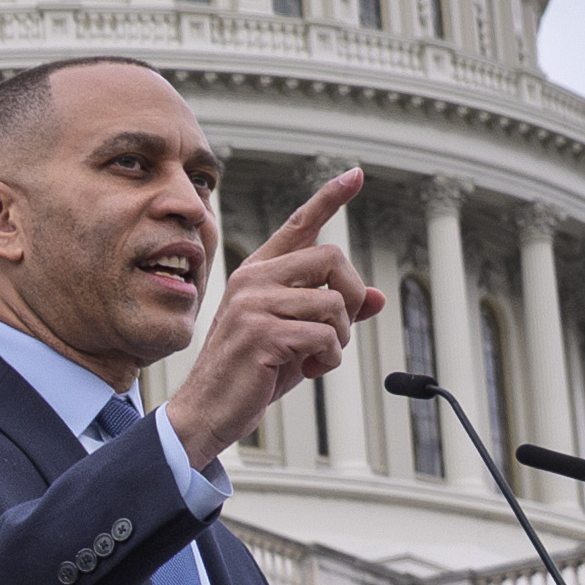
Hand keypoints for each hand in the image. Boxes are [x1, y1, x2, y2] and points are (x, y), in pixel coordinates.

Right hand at [161, 168, 384, 469]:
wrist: (208, 410)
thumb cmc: (253, 373)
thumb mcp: (298, 337)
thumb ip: (332, 313)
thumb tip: (376, 297)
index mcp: (258, 272)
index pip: (299, 225)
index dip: (330, 199)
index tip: (356, 174)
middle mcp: (254, 278)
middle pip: (332, 257)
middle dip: (349, 297)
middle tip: (336, 331)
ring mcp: (255, 303)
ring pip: (334, 303)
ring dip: (339, 338)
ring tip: (316, 358)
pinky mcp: (262, 332)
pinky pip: (324, 336)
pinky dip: (328, 359)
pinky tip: (307, 371)